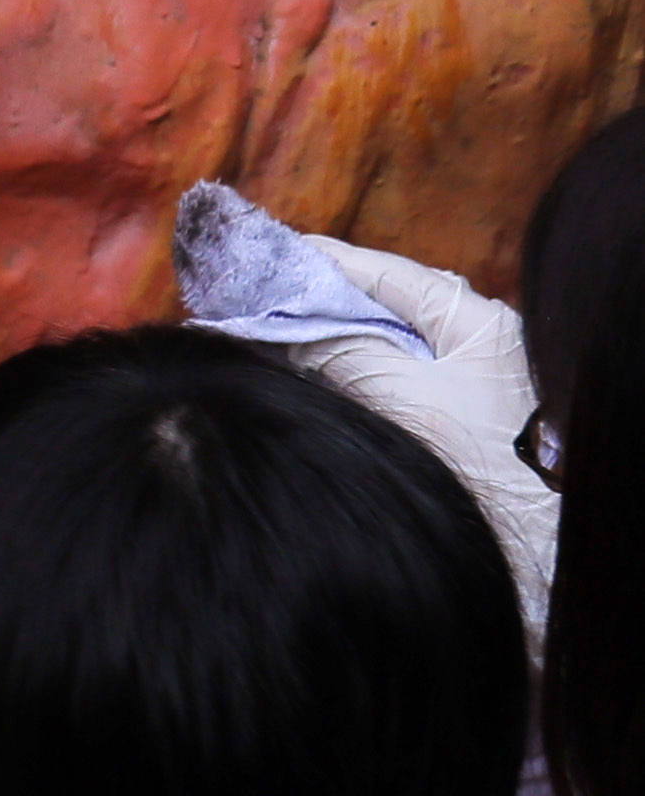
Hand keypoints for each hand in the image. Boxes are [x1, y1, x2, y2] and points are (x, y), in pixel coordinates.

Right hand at [267, 233, 555, 639]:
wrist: (537, 543)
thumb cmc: (483, 464)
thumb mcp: (403, 398)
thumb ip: (343, 350)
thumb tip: (285, 324)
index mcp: (479, 322)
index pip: (389, 273)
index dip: (324, 261)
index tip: (266, 252)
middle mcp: (480, 343)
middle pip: (389, 305)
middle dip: (324, 299)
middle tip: (258, 295)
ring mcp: (473, 382)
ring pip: (391, 342)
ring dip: (335, 336)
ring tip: (273, 329)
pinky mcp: (461, 418)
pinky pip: (398, 377)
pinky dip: (354, 369)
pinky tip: (315, 373)